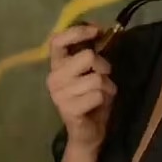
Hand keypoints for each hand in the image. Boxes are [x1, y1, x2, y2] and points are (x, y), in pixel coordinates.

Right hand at [46, 24, 116, 151]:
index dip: (77, 32)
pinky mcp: (69, 109)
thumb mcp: (92, 71)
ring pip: (97, 78)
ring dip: (107, 86)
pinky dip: (105, 99)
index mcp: (57, 66)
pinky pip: (97, 95)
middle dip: (103, 66)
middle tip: (103, 77)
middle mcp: (54, 78)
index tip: (97, 31)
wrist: (88, 133)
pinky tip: (98, 106)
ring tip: (102, 95)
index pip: (58, 41)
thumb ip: (92, 52)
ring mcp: (59, 94)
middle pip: (87, 56)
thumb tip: (100, 28)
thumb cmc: (91, 98)